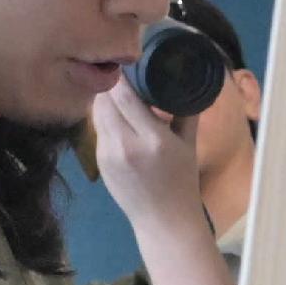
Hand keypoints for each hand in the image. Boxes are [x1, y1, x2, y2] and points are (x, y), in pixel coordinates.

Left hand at [92, 75, 210, 240]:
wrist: (163, 221)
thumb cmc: (182, 182)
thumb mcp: (189, 146)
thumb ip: (186, 113)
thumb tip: (186, 84)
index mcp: (154, 139)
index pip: (124, 95)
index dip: (121, 76)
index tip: (126, 63)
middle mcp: (127, 145)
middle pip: (105, 100)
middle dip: (110, 85)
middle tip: (120, 73)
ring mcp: (108, 155)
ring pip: (96, 113)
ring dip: (104, 100)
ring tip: (117, 93)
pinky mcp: (99, 162)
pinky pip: (97, 130)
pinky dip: (104, 118)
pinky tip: (115, 116)